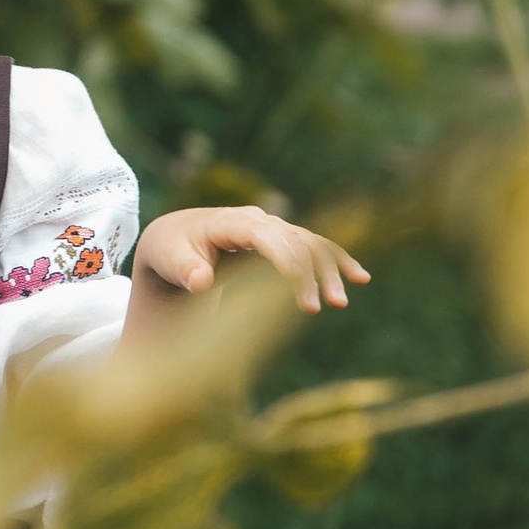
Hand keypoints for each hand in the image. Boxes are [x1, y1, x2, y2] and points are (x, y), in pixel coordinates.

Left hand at [125, 203, 369, 327]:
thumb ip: (185, 269)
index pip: (266, 236)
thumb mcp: (168, 258)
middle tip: (313, 308)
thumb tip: (202, 281)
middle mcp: (258, 219)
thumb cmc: (171, 251)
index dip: (285, 260)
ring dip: (330, 270)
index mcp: (230, 221)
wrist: (173, 241)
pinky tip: (360, 278)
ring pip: (311, 243)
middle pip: (295, 240)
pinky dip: (337, 260)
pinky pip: (315, 246)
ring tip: (339, 302)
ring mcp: (272, 228)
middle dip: (308, 273)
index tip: (298, 292)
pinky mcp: (281, 240)